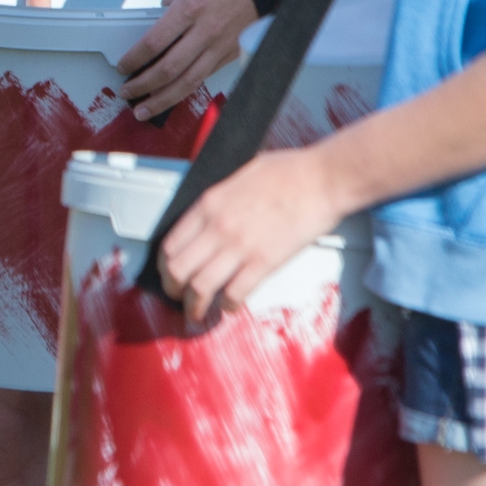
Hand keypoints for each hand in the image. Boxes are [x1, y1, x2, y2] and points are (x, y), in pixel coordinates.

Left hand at [115, 0, 259, 117]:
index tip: (123, 66)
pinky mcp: (230, 55)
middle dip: (143, 85)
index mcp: (191, 7)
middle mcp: (205, 31)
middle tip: (127, 91)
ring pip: (188, 82)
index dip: (134, 59)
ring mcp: (219, 47)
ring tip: (144, 110)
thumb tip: (160, 12)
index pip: (154, 42)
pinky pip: (204, 78)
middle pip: (168, 69)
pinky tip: (171, 98)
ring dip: (163, 99)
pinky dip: (185, 92)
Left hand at [158, 147, 352, 323]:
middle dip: (173, 290)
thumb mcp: (240, 175)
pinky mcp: (264, 262)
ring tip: (198, 313)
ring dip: (195, 306)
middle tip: (177, 298)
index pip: (170, 244)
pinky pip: (235, 293)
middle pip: (177, 269)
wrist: (321, 179)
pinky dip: (228, 306)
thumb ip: (221, 198)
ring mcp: (239, 246)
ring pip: (200, 287)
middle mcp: (217, 227)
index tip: (168, 274)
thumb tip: (212, 214)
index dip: (164, 266)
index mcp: (209, 204)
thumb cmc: (289, 171)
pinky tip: (230, 307)